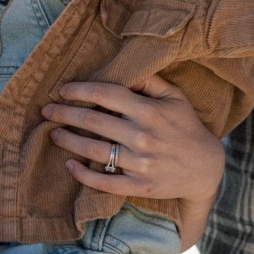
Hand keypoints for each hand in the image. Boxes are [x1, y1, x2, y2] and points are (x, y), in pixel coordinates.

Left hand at [43, 73, 225, 208]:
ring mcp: (140, 163)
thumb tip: (122, 68)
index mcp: (149, 110)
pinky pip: (104, 181)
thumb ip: (149, 81)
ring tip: (54, 134)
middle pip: (93, 121)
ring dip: (68, 141)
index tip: (63, 90)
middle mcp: (142, 136)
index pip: (106, 94)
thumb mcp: (175, 97)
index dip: (80, 90)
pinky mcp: (139, 185)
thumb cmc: (187, 127)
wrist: (207, 167)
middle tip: (46, 111)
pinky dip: (83, 174)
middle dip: (65, 114)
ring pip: (94, 150)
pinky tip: (70, 165)